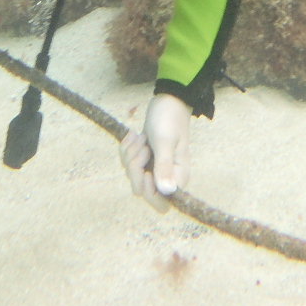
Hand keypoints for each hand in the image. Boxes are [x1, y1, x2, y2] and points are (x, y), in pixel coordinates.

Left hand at [118, 93, 191, 212]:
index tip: (146, 172)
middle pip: (141, 190)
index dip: (149, 192)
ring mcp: (153, 168)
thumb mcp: (165, 141)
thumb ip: (164, 167)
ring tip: (141, 138)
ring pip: (132, 175)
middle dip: (136, 168)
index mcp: (178, 176)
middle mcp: (166, 176)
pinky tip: (134, 135)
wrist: (167, 100)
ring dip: (131, 155)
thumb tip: (168, 192)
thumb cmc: (169, 119)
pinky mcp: (143, 160)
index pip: (162, 204)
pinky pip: (126, 163)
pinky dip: (127, 149)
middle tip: (143, 148)